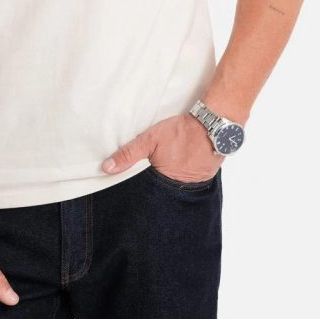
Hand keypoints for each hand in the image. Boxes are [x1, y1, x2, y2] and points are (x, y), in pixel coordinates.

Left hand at [101, 113, 224, 182]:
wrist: (213, 124)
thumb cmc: (181, 131)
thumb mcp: (149, 139)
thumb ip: (128, 154)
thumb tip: (106, 168)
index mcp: (165, 181)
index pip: (149, 194)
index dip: (144, 191)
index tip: (139, 190)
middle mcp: (182, 187)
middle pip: (166, 192)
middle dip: (159, 187)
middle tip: (156, 178)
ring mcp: (197, 183)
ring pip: (180, 187)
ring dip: (175, 181)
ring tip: (171, 170)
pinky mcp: (207, 176)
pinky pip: (194, 180)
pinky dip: (188, 175)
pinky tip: (185, 166)